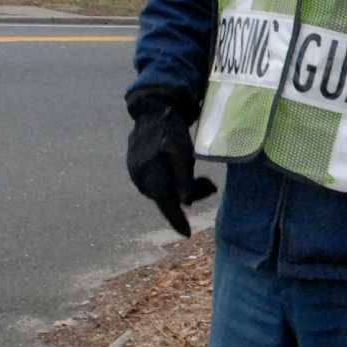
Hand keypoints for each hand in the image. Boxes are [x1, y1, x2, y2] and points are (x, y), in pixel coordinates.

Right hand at [126, 91, 216, 236]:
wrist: (151, 112)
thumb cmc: (170, 131)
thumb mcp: (182, 152)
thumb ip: (184, 177)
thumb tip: (185, 202)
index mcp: (152, 177)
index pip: (166, 204)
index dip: (177, 219)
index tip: (187, 234)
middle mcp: (140, 180)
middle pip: (167, 198)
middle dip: (189, 195)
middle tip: (210, 186)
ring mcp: (136, 175)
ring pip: (162, 190)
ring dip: (181, 187)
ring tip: (201, 176)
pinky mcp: (136, 169)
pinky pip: (156, 182)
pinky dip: (172, 181)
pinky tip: (182, 171)